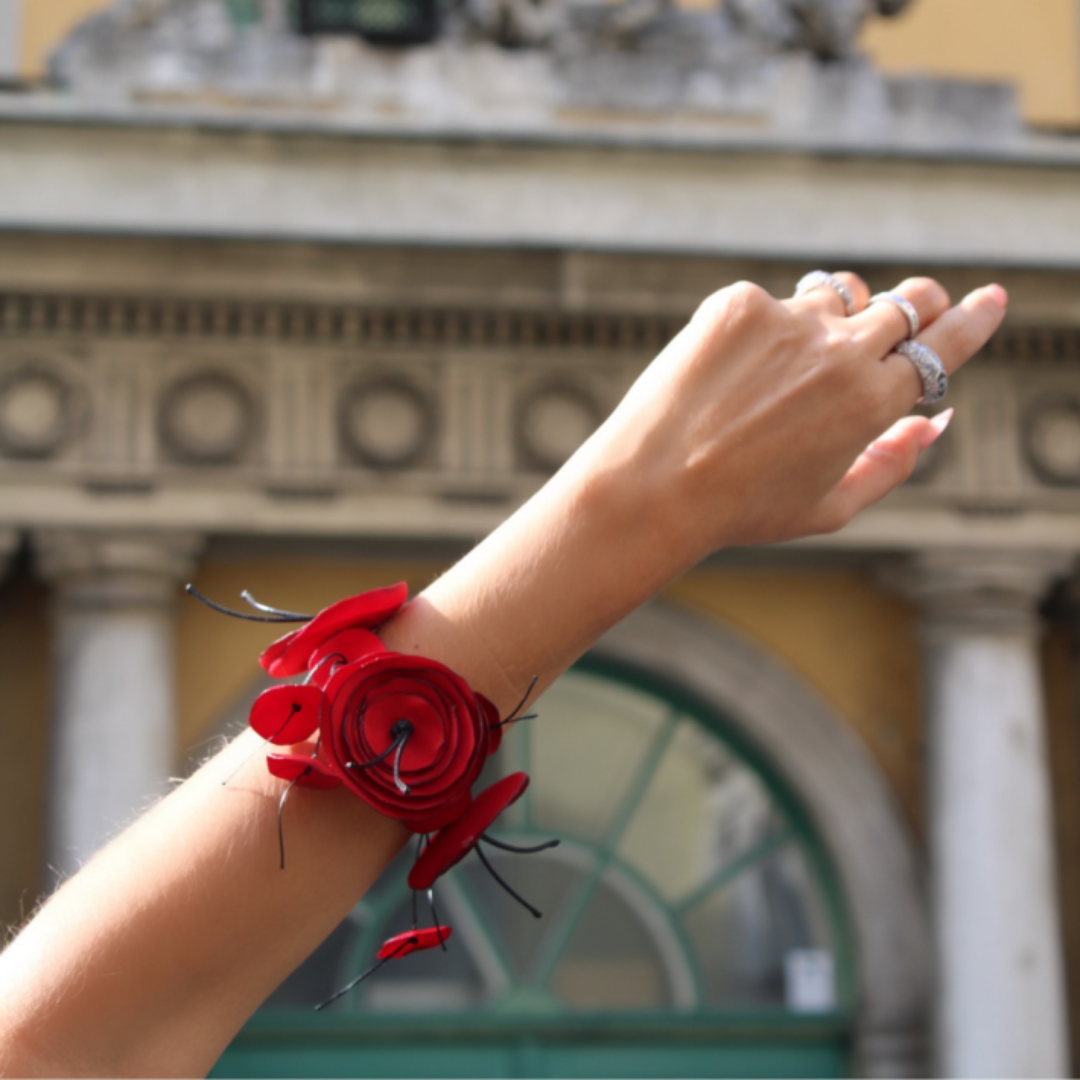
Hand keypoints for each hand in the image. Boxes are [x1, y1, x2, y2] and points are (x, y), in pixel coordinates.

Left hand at [588, 272, 1005, 559]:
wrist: (652, 487)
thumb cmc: (741, 509)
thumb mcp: (829, 507)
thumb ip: (894, 463)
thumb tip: (936, 421)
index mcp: (873, 400)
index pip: (947, 343)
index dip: (976, 318)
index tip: (992, 298)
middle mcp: (840, 350)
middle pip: (906, 300)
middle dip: (920, 304)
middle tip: (912, 313)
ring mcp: (787, 319)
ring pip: (837, 294)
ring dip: (838, 316)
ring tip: (796, 362)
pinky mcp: (736, 304)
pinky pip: (770, 303)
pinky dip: (764, 329)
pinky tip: (730, 374)